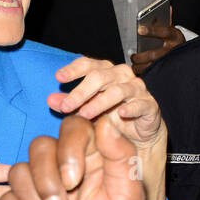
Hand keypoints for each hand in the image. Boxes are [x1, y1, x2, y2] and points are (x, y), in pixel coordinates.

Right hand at [0, 116, 142, 199]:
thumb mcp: (128, 198)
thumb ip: (122, 157)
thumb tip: (106, 122)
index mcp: (90, 156)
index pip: (72, 127)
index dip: (67, 149)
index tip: (74, 181)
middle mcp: (60, 166)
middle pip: (38, 147)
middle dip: (47, 183)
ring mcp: (35, 187)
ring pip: (17, 173)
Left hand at [49, 55, 165, 149]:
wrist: (137, 135)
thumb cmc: (110, 118)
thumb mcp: (85, 111)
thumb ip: (69, 104)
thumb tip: (49, 100)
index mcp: (105, 72)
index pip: (88, 64)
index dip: (73, 69)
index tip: (58, 77)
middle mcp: (121, 76)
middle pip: (99, 76)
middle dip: (81, 91)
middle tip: (66, 106)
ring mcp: (137, 89)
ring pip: (117, 90)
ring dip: (99, 102)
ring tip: (84, 114)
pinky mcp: (149, 105)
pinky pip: (140, 104)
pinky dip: (130, 107)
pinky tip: (120, 113)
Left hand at [129, 16, 184, 76]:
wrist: (188, 58)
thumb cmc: (174, 42)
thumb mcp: (172, 30)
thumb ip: (167, 19)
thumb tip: (167, 6)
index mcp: (176, 36)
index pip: (164, 32)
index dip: (151, 30)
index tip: (139, 29)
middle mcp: (174, 50)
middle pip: (154, 54)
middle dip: (141, 56)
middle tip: (133, 56)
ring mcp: (170, 63)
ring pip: (152, 66)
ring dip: (140, 66)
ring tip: (134, 64)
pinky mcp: (166, 72)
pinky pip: (152, 74)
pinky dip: (143, 73)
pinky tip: (137, 70)